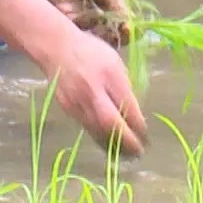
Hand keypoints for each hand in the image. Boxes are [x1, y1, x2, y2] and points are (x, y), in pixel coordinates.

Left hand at [36, 0, 132, 45]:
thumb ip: (119, 5)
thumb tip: (130, 26)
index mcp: (110, 8)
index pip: (122, 27)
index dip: (126, 32)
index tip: (129, 31)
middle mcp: (97, 17)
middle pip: (108, 36)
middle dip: (113, 37)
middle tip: (116, 33)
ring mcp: (81, 19)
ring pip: (92, 36)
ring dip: (98, 36)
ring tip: (103, 28)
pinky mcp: (65, 18)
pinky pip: (76, 30)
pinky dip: (83, 30)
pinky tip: (88, 24)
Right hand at [43, 24, 148, 156]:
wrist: (57, 48)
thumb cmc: (91, 51)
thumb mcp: (115, 62)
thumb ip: (123, 85)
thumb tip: (133, 111)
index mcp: (109, 74)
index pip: (127, 106)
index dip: (137, 124)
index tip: (146, 134)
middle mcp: (92, 90)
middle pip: (110, 122)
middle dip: (126, 140)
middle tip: (138, 152)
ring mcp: (77, 101)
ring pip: (97, 130)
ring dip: (112, 144)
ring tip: (125, 153)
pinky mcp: (68, 109)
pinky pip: (86, 127)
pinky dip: (99, 136)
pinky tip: (108, 142)